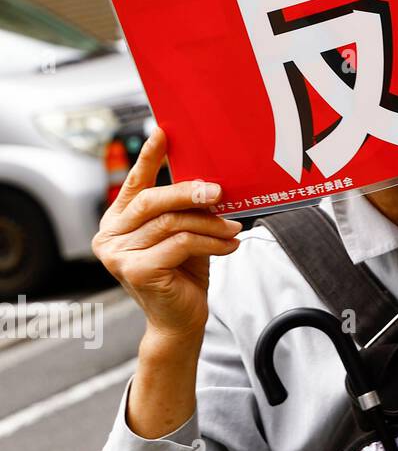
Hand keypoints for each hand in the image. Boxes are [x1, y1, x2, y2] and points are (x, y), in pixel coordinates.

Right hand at [92, 128, 241, 346]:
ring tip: (234, 229)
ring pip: (172, 223)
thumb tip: (211, 182)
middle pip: (153, 201)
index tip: (163, 131)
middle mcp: (110, 235)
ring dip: (210, 224)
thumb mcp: (183, 234)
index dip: (148, 157)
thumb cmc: (183, 273)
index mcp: (119, 221)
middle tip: (220, 192)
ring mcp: (118, 255)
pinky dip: (211, 243)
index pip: (134, 183)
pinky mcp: (135, 271)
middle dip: (190, 192)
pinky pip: (181, 244)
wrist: (180, 319)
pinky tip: (230, 246)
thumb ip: (184, 211)